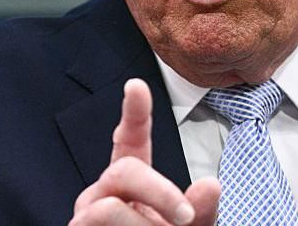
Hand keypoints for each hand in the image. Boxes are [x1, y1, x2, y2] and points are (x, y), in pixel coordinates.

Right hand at [70, 78, 220, 224]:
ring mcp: (86, 214)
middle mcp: (103, 192)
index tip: (136, 86)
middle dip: (159, 191)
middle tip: (185, 218)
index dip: (134, 113)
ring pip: (110, 206)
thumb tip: (212, 184)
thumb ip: (201, 209)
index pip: (130, 140)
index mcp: (131, 182)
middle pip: (124, 170)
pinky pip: (96, 224)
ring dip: (143, 224)